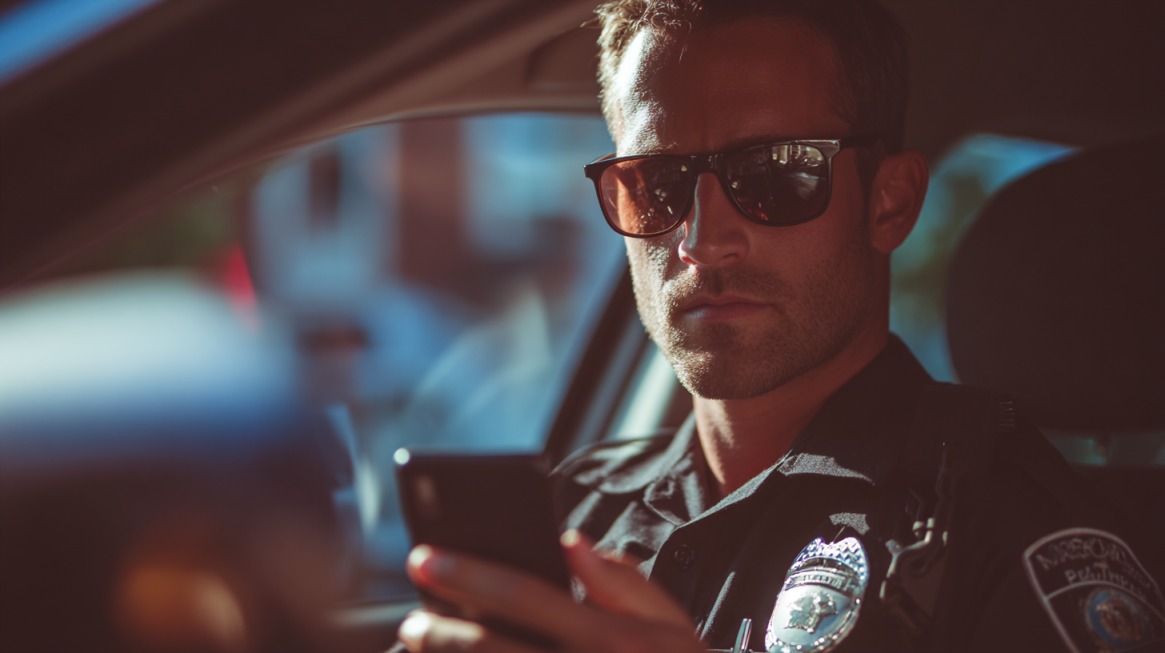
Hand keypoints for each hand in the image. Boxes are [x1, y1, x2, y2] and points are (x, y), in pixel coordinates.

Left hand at [397, 530, 703, 652]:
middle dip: (441, 631)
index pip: (525, 594)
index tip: (424, 555)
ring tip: (422, 650)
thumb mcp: (672, 623)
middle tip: (412, 620)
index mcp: (608, 638)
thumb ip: (623, 582)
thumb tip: (570, 543)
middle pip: (491, 648)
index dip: (468, 573)